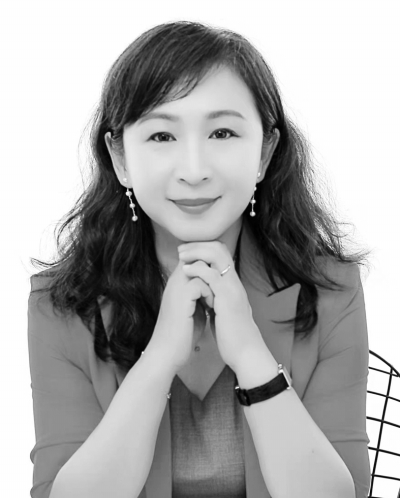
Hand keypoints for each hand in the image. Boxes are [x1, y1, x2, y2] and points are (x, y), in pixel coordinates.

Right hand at [150, 258, 215, 373]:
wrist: (167, 353)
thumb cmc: (181, 335)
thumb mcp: (193, 310)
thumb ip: (201, 296)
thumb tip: (214, 290)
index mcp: (179, 283)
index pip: (194, 258)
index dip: (209, 263)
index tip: (220, 279)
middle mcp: (176, 281)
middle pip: (196, 256)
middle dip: (212, 268)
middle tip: (221, 286)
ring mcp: (177, 288)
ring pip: (199, 266)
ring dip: (212, 281)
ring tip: (215, 300)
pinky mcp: (181, 298)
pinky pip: (200, 282)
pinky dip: (210, 294)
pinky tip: (211, 308)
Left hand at [178, 240, 264, 372]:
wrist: (246, 352)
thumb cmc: (233, 336)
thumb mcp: (223, 311)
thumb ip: (216, 298)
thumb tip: (204, 293)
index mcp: (232, 284)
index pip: (221, 253)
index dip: (203, 248)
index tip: (186, 251)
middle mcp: (234, 282)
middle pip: (220, 248)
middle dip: (198, 245)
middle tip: (182, 248)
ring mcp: (232, 288)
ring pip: (217, 255)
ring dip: (196, 252)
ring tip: (182, 255)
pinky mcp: (227, 298)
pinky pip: (211, 275)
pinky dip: (197, 269)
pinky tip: (186, 271)